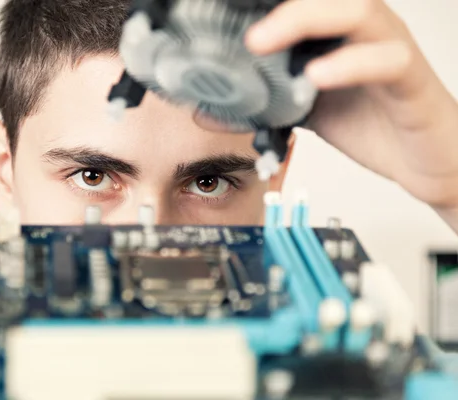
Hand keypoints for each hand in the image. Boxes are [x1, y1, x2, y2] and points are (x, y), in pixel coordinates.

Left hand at [198, 0, 457, 215]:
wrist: (423, 160)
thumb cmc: (370, 124)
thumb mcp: (305, 112)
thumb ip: (263, 105)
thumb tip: (208, 112)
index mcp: (336, 35)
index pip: (302, 8)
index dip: (269, 9)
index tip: (222, 18)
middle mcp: (363, 33)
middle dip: (281, 10)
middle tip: (244, 37)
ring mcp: (389, 50)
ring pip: (359, 12)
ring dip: (307, 21)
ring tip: (263, 44)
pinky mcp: (411, 80)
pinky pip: (386, 61)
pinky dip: (349, 65)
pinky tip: (317, 77)